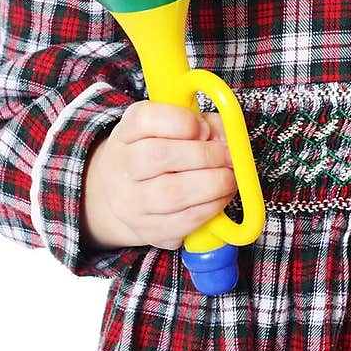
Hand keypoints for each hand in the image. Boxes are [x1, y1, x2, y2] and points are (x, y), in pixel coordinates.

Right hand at [81, 102, 236, 250]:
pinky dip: (210, 208)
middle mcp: (121, 165)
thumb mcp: (175, 128)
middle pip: (159, 156)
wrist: (130, 194)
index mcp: (127, 131)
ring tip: (229, 178)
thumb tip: (227, 137)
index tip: (204, 128)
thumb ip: (205, 124)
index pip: (145, 120)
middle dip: (205, 155)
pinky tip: (221, 197)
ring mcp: (130, 201)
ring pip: (172, 193)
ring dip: (213, 184)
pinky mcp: (147, 230)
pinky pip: (183, 221)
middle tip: (229, 156)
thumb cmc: (161, 153)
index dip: (181, 121)